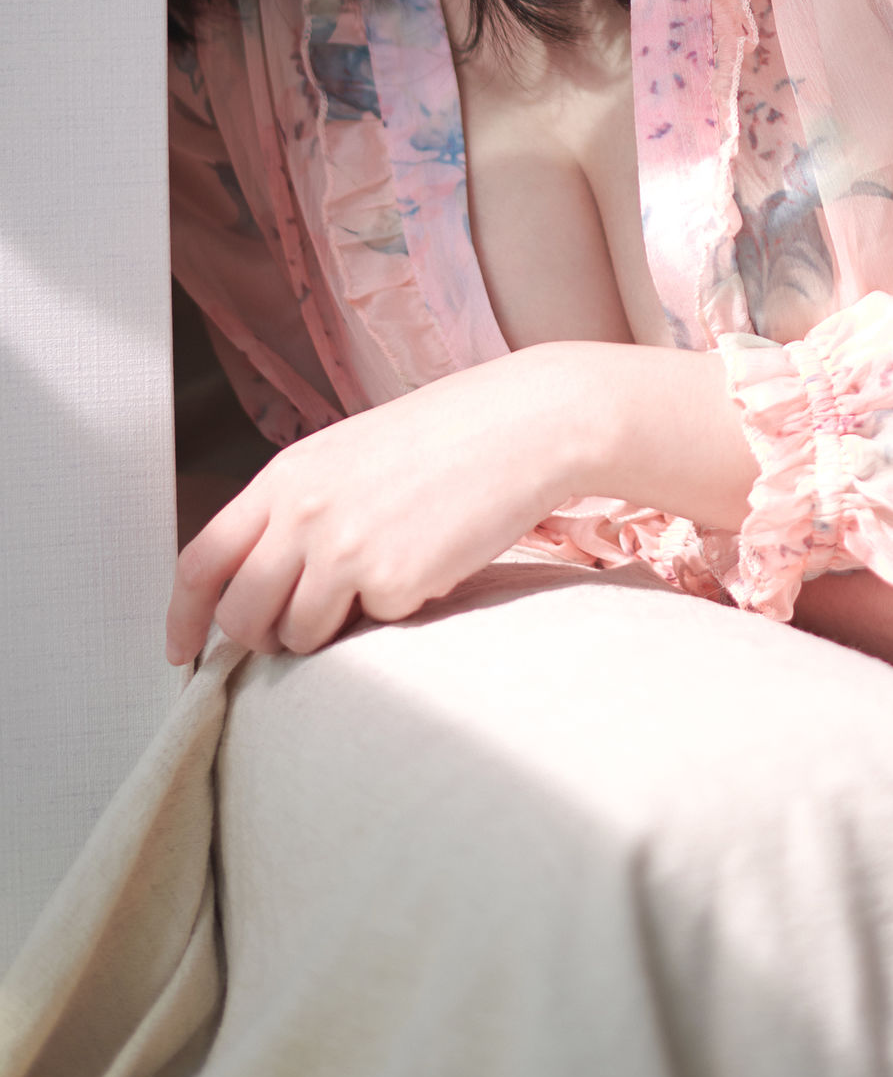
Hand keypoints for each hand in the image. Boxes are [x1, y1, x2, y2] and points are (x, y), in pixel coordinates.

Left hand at [166, 340, 759, 664]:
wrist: (524, 425)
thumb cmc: (444, 436)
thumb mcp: (348, 456)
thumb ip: (296, 510)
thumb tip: (260, 581)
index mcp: (286, 477)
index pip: (201, 561)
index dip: (184, 617)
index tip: (184, 651)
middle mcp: (302, 515)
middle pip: (242, 615)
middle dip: (260, 639)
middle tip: (296, 631)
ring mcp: (345, 551)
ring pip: (300, 637)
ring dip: (329, 630)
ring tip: (379, 580)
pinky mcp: (393, 584)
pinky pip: (370, 630)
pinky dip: (393, 613)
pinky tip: (427, 564)